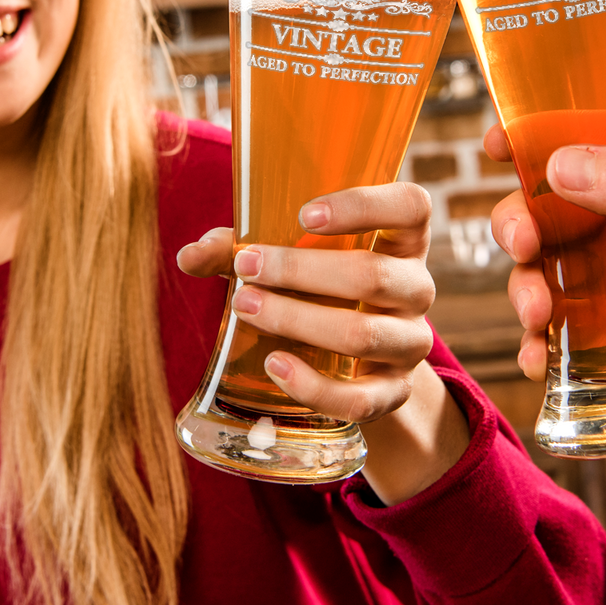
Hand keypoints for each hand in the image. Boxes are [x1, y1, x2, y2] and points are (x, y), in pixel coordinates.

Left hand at [178, 184, 469, 503]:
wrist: (358, 360)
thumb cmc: (317, 287)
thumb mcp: (288, 258)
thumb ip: (238, 249)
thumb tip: (188, 255)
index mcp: (402, 240)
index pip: (412, 206)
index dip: (364, 205)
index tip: (304, 214)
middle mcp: (417, 288)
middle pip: (373, 276)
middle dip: (300, 271)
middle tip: (246, 267)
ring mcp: (410, 343)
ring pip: (362, 335)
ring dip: (296, 320)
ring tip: (245, 307)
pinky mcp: (394, 393)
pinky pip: (360, 398)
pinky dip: (312, 385)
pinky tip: (273, 365)